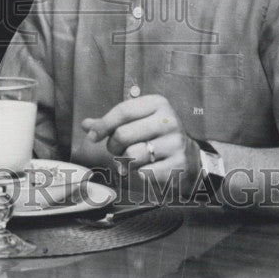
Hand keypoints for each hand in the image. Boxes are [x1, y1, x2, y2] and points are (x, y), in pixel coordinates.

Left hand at [82, 94, 200, 191]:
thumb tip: (86, 125)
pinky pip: (144, 173)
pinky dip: (139, 174)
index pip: (123, 110)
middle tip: (116, 151)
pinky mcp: (179, 165)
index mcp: (158, 104)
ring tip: (131, 160)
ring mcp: (176, 143)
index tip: (93, 136)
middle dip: (113, 146)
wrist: (192, 158)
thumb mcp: (139, 122)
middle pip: (123, 134)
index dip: (103, 124)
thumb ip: (112, 123)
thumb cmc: (157, 137)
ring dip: (125, 162)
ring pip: (132, 155)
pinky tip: (146, 170)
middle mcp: (169, 121)